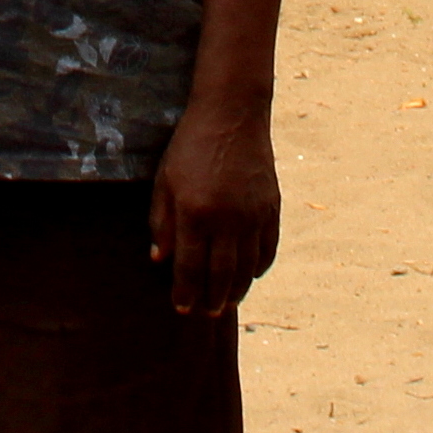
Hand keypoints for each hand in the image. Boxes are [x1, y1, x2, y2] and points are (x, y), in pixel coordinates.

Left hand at [150, 101, 280, 316]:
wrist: (232, 117)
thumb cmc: (189, 147)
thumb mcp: (164, 181)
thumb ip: (161, 221)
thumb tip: (159, 259)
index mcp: (194, 212)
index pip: (189, 265)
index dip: (185, 291)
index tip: (180, 308)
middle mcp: (226, 219)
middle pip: (221, 273)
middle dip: (212, 298)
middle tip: (207, 314)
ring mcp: (253, 215)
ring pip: (247, 266)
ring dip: (237, 289)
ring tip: (227, 303)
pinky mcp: (272, 209)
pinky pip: (268, 248)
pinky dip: (259, 267)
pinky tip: (250, 276)